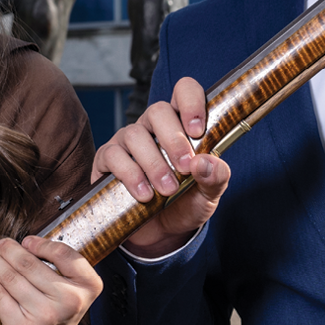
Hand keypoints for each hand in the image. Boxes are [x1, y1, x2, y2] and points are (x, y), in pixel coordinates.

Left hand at [0, 235, 102, 324]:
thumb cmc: (57, 305)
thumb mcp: (72, 284)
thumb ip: (58, 261)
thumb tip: (23, 244)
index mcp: (88, 285)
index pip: (63, 254)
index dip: (41, 244)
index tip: (27, 241)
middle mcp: (70, 302)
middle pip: (29, 265)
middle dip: (9, 250)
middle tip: (1, 244)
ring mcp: (45, 317)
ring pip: (11, 278)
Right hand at [92, 76, 230, 255]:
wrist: (159, 232)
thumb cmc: (185, 203)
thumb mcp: (208, 194)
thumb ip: (216, 177)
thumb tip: (206, 162)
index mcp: (181, 124)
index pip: (184, 91)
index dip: (191, 102)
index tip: (197, 130)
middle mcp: (153, 127)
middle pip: (158, 110)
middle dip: (174, 140)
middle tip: (185, 169)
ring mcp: (128, 140)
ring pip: (135, 134)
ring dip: (154, 164)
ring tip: (167, 190)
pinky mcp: (108, 159)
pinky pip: (113, 156)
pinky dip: (131, 176)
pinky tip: (144, 195)